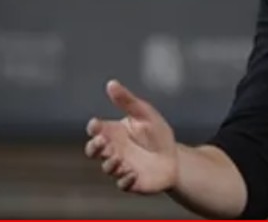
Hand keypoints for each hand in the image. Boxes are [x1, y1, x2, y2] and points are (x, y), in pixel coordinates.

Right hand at [85, 79, 178, 193]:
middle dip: (94, 146)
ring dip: (110, 163)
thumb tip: (111, 83)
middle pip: (93, 150)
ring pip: (107, 167)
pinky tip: (132, 173)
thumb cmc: (157, 135)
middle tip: (102, 141)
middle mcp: (112, 151)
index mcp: (113, 133)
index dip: (94, 128)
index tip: (96, 124)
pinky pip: (123, 184)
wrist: (174, 158)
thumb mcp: (145, 114)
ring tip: (118, 158)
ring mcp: (120, 167)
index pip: (96, 130)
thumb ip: (128, 101)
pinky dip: (125, 179)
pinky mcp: (131, 182)